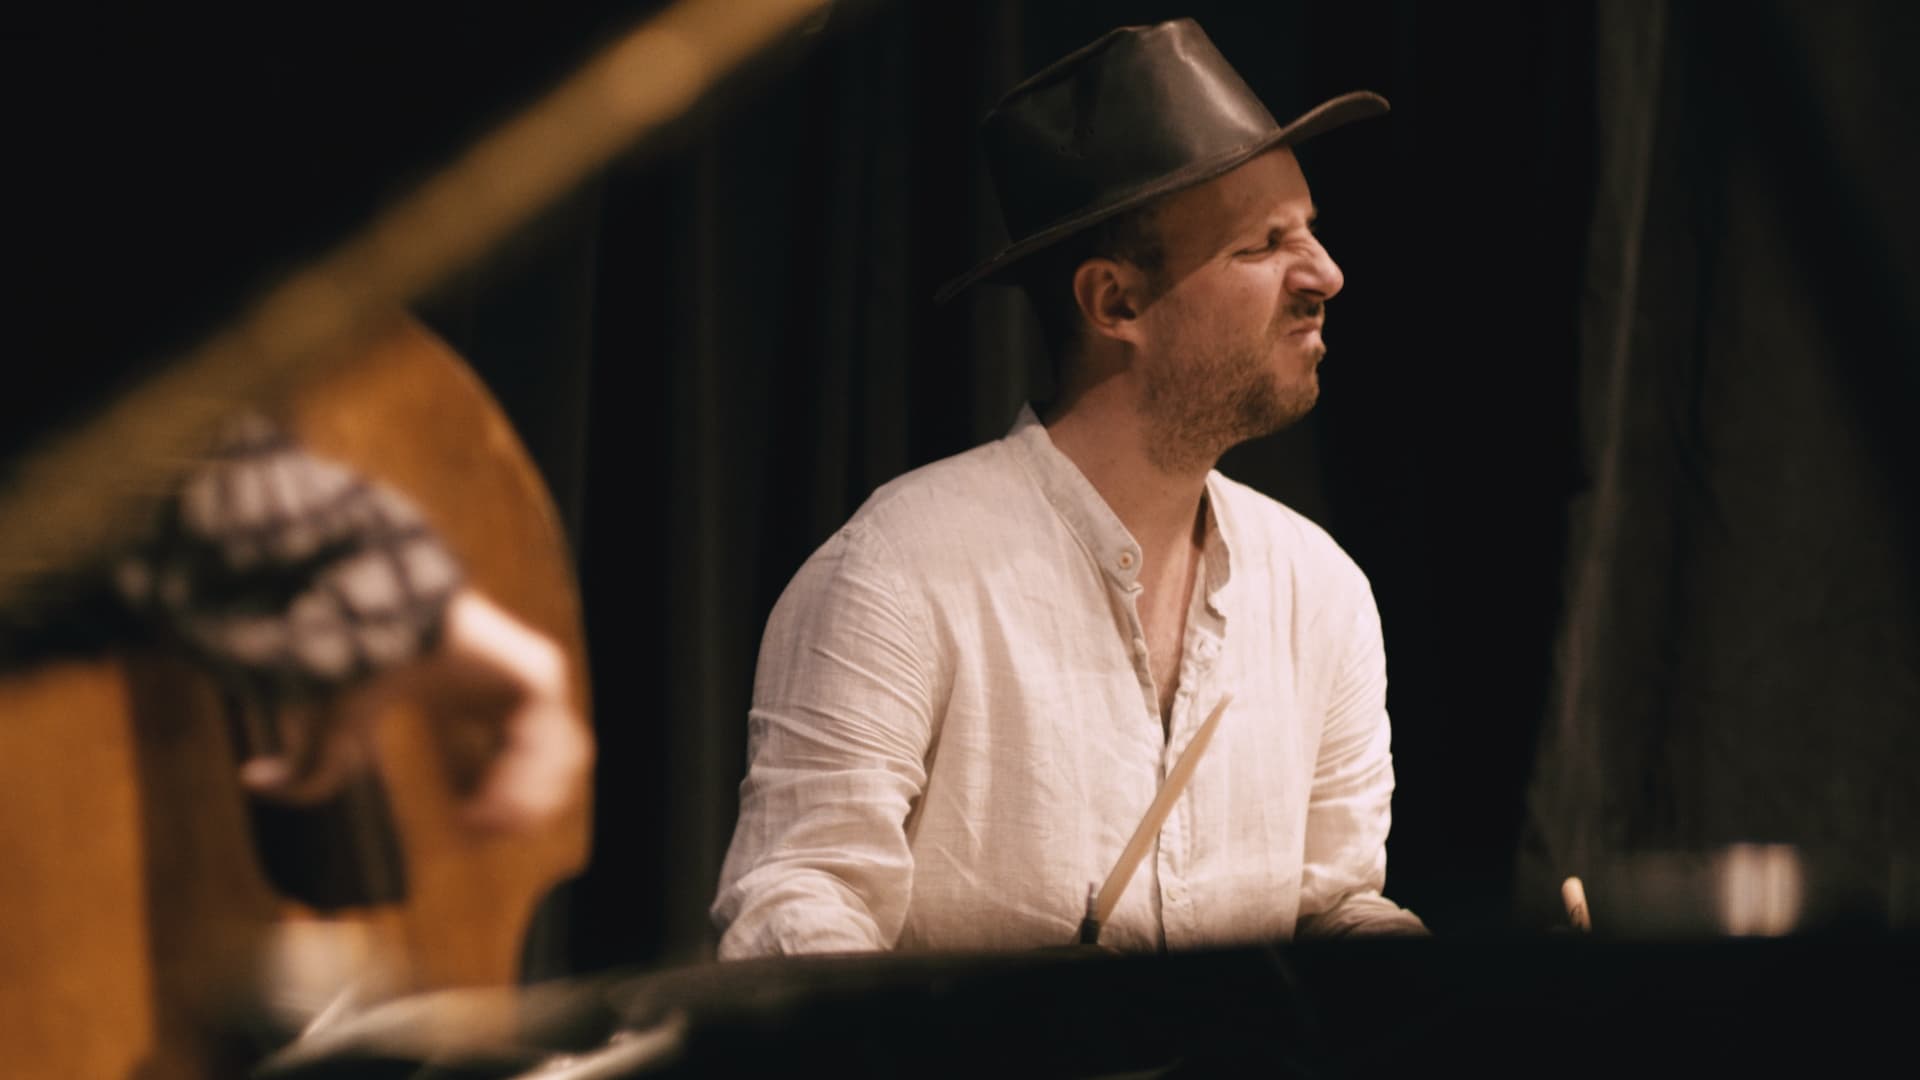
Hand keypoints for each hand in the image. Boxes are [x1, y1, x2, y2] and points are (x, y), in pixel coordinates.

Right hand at [238, 588, 591, 831]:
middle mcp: (504, 681)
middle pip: (541, 760)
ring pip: (556, 757)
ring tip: (483, 828)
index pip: (504, 754)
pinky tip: (493, 809)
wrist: (364, 621)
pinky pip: (553, 742)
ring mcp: (528, 674)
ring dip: (524, 801)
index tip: (461, 829)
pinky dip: (528, 782)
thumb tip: (254, 781)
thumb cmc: (345, 660)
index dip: (491, 798)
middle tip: (476, 835)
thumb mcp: (333, 725)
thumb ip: (312, 764)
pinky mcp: (540, 672)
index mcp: (467, 688)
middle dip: (516, 805)